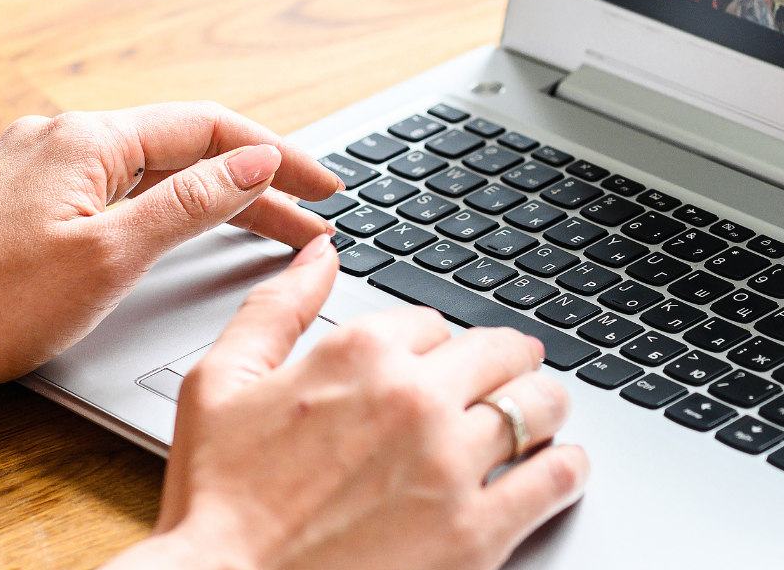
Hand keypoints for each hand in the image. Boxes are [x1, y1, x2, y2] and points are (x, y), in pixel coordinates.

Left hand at [0, 101, 339, 388]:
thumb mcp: (112, 256)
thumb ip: (192, 202)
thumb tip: (255, 162)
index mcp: (89, 138)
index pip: (210, 128)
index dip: (278, 157)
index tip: (324, 189)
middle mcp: (64, 134)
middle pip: (185, 147)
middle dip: (256, 184)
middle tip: (313, 221)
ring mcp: (41, 162)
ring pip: (152, 169)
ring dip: (214, 196)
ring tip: (270, 230)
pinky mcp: (25, 194)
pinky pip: (116, 185)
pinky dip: (166, 205)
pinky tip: (187, 228)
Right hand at [116, 235, 588, 569]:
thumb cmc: (217, 503)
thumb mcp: (220, 384)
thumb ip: (277, 307)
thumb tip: (320, 253)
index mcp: (358, 354)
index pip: (434, 323)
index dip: (439, 345)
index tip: (440, 364)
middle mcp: (414, 398)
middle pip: (500, 354)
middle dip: (507, 363)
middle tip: (512, 376)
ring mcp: (450, 464)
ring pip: (537, 406)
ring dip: (544, 406)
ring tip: (541, 417)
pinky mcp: (476, 530)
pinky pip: (555, 478)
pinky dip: (567, 468)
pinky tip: (559, 468)